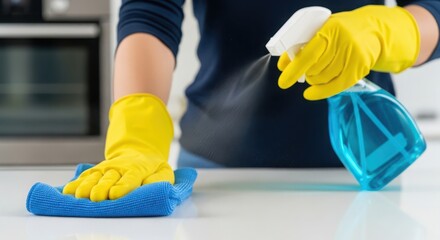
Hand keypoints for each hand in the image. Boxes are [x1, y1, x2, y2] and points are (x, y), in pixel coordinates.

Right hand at [63, 94, 174, 201]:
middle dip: (102, 188)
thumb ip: (158, 179)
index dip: (121, 186)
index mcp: (137, 169)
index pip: (129, 178)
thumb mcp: (163, 171)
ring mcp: (105, 169)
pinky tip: (68, 191)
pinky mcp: (95, 172)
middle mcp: (118, 168)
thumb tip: (149, 186)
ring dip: (86, 186)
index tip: (114, 194)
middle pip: (108, 179)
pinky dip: (75, 183)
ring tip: (80, 195)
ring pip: (94, 178)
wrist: (138, 152)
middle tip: (96, 197)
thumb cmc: (151, 168)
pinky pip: (84, 177)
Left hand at [277, 5, 419, 99]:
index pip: (308, 54)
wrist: (374, 30)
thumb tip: (283, 64)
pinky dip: (321, 92)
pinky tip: (311, 93)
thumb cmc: (341, 30)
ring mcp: (353, 56)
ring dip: (314, 80)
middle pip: (315, 69)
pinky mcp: (360, 68)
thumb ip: (303, 44)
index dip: (294, 69)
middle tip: (303, 72)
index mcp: (330, 30)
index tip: (283, 81)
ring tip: (314, 74)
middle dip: (305, 73)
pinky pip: (336, 86)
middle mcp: (343, 42)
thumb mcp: (322, 30)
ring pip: (323, 78)